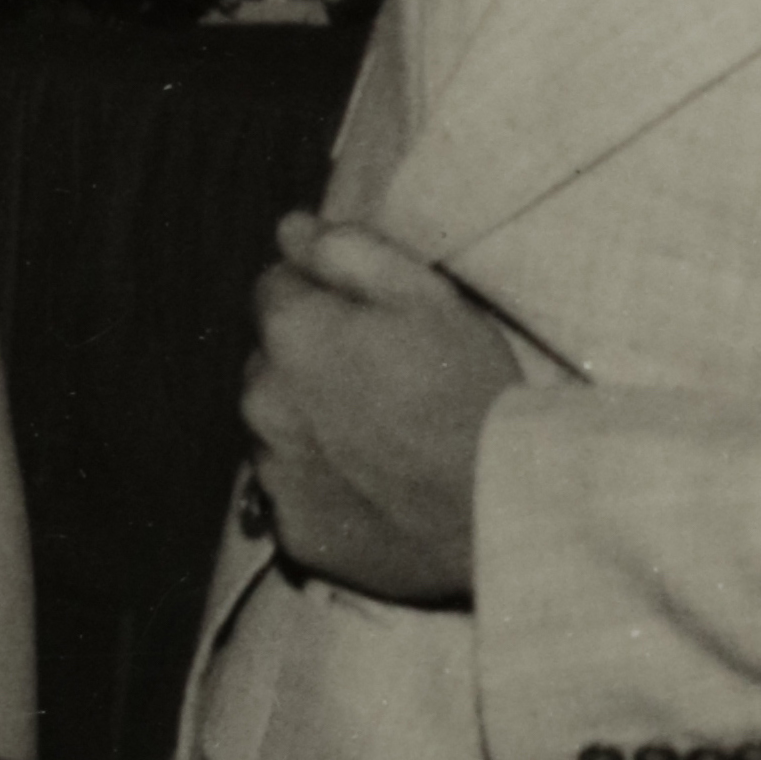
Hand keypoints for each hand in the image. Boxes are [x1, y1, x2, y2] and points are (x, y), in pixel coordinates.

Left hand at [234, 211, 512, 607]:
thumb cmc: (469, 390)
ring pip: (276, 429)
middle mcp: (261, 400)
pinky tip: (373, 486)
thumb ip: (348, 251)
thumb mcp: (427, 295)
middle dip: (307, 362)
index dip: (319, 296)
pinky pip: (293, 495)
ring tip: (380, 438)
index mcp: (291, 332)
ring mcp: (273, 471)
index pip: (273, 288)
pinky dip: (320, 486)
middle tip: (380, 381)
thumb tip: (289, 228)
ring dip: (308, 424)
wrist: (498, 505)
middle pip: (269, 363)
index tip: (366, 320)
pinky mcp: (292, 531)